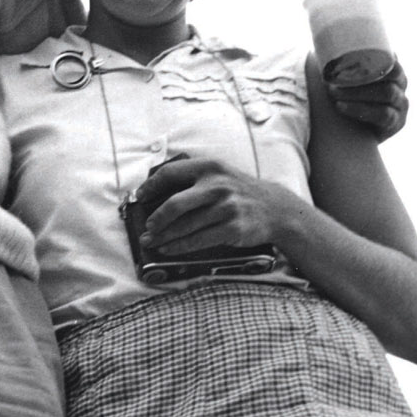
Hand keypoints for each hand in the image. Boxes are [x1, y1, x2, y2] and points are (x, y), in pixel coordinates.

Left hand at [134, 156, 287, 254]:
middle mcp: (217, 186)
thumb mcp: (220, 174)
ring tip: (151, 242)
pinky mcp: (232, 228)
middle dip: (156, 218)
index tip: (140, 196)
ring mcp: (226, 208)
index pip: (171, 173)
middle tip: (147, 227)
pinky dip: (179, 247)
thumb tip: (156, 192)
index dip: (151, 185)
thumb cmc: (239, 192)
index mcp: (209, 167)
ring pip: (185, 226)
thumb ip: (193, 178)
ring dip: (163, 236)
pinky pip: (199, 240)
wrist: (275, 208)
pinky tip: (168, 249)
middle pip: (175, 204)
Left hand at [324, 60, 407, 141]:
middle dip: (362, 76)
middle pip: (391, 76)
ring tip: (333, 93)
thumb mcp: (344, 78)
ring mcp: (401, 106)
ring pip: (387, 93)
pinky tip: (341, 107)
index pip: (391, 61)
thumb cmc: (345, 98)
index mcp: (392, 72)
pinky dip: (360, 109)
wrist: (348, 133)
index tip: (350, 58)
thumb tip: (317, 38)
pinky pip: (382, 115)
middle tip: (334, 80)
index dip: (376, 58)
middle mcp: (400, 87)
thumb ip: (339, 61)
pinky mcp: (395, 124)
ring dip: (357, 92)